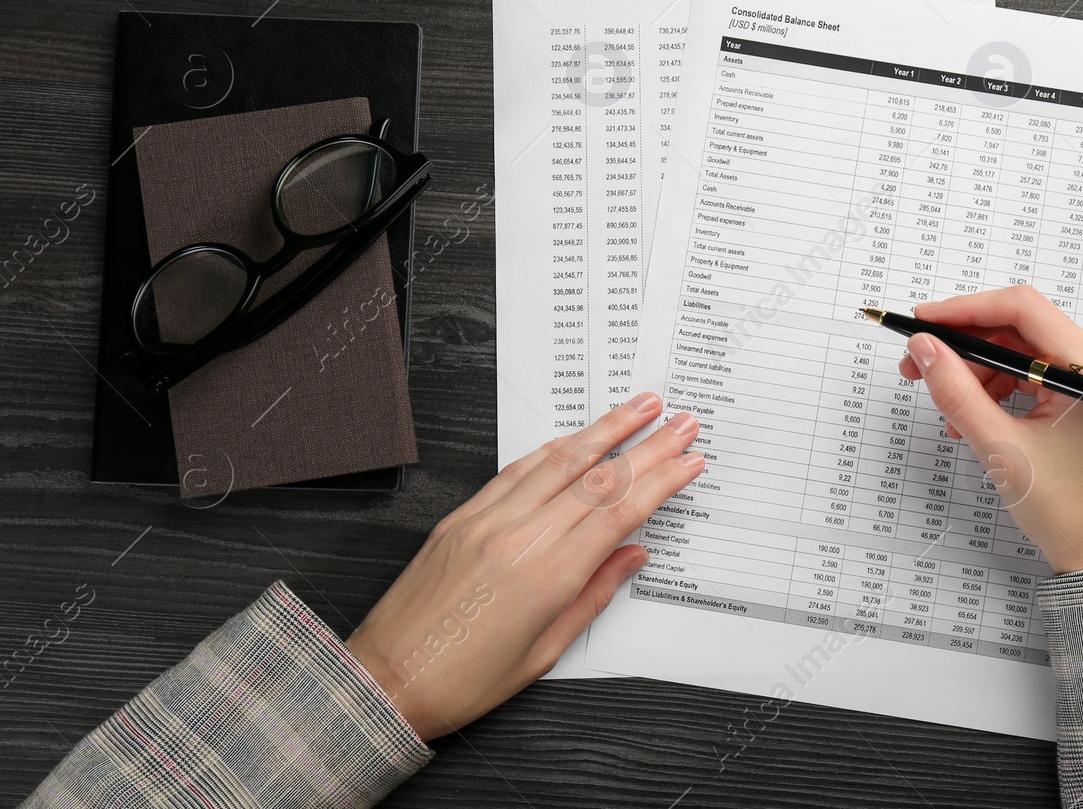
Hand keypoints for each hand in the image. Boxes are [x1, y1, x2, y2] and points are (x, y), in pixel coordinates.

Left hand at [345, 391, 702, 740]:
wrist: (387, 680)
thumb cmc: (463, 680)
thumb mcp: (543, 652)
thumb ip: (593, 595)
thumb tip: (631, 555)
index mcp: (547, 578)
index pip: (620, 513)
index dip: (661, 482)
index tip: (689, 460)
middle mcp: (519, 539)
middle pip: (598, 479)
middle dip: (648, 446)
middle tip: (682, 422)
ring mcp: (487, 522)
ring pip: (559, 461)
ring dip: (606, 430)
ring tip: (639, 406)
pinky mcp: (462, 518)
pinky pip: (516, 471)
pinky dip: (553, 449)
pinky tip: (577, 436)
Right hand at [897, 285, 1082, 573]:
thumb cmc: (1073, 509)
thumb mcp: (1002, 448)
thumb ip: (957, 392)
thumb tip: (926, 351)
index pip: (1021, 308)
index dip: (965, 309)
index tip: (924, 320)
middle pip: (1016, 327)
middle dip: (963, 344)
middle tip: (920, 362)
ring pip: (1015, 350)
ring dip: (974, 371)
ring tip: (946, 403)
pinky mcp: (1077, 393)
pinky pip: (1025, 373)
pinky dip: (992, 388)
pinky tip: (969, 415)